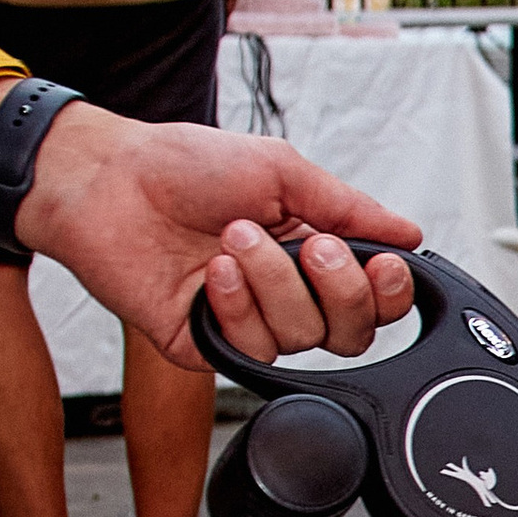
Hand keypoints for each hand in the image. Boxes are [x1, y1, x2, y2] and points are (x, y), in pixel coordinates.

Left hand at [0, 87, 420, 369]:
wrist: (107, 183)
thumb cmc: (182, 166)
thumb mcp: (282, 170)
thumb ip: (349, 207)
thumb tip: (410, 234)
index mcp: (313, 246)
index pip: (375, 295)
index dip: (389, 290)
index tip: (383, 263)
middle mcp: (287, 290)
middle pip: (351, 331)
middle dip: (338, 288)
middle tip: (308, 246)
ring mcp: (250, 320)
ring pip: (303, 338)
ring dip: (274, 283)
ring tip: (234, 238)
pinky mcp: (209, 343)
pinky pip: (253, 350)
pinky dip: (239, 306)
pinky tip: (213, 273)